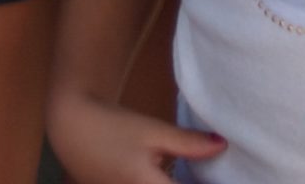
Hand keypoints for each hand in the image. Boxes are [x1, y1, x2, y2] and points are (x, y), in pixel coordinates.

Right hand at [47, 93, 227, 183]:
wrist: (72, 128)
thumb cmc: (112, 127)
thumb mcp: (151, 130)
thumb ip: (187, 143)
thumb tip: (222, 146)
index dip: (204, 183)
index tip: (232, 176)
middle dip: (193, 181)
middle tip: (210, 171)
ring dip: (177, 180)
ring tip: (192, 172)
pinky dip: (166, 182)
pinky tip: (173, 174)